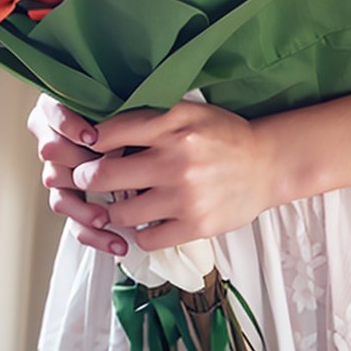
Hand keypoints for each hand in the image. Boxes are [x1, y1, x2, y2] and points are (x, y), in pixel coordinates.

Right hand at [26, 92, 129, 257]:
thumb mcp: (117, 103)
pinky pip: (75, 224)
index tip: (91, 136)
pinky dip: (96, 235)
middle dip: (80, 164)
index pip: (52, 114)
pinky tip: (117, 243)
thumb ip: (111, 113)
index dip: (69, 126)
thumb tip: (114, 137)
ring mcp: (59, 175)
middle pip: (52, 155)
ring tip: (106, 217)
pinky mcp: (74, 202)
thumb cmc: (127, 110)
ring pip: (59, 196)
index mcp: (56, 110)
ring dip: (84, 208)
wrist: (143, 132)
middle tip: (106, 173)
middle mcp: (51, 141)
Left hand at [70, 100, 277, 251]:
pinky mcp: (195, 225)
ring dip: (112, 210)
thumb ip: (153, 116)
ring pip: (120, 213)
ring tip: (115, 204)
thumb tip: (102, 127)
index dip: (87, 141)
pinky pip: (146, 239)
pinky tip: (144, 223)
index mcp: (173, 124)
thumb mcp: (191, 112)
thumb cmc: (224, 135)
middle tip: (85, 179)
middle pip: (102, 175)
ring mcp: (184, 196)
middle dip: (86, 179)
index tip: (84, 147)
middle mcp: (176, 159)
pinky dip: (139, 234)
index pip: (109, 132)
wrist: (267, 164)